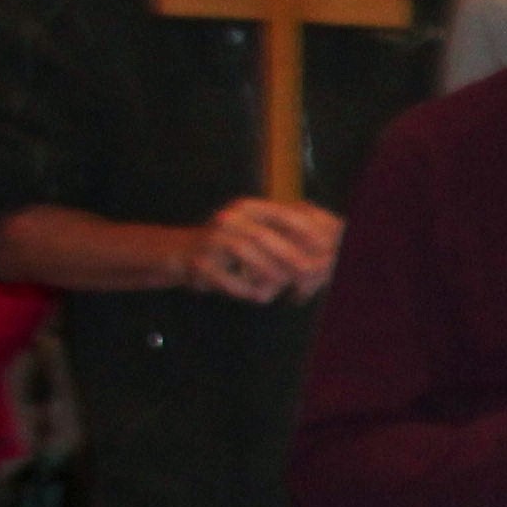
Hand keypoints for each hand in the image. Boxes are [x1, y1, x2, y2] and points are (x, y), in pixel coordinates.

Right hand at [183, 198, 343, 303]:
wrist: (178, 254)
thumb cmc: (228, 248)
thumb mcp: (256, 233)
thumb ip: (286, 237)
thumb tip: (324, 250)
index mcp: (248, 209)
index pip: (284, 215)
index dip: (308, 231)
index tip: (328, 248)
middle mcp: (229, 219)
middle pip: (266, 236)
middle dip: (292, 258)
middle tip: (312, 274)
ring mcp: (211, 240)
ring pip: (247, 255)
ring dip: (270, 274)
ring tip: (284, 287)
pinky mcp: (200, 264)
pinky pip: (229, 279)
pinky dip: (248, 289)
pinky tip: (261, 297)